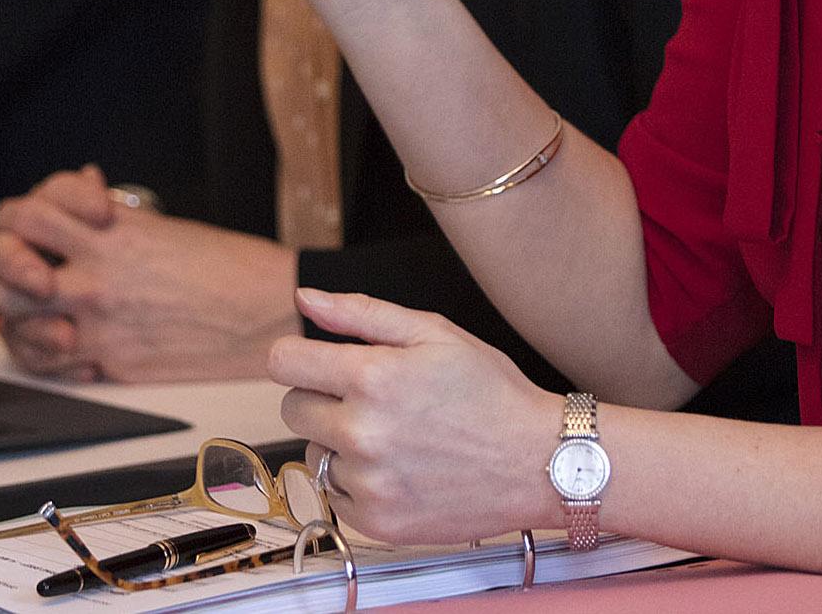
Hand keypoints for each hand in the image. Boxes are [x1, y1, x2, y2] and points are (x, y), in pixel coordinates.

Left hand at [0, 164, 301, 380]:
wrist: (268, 313)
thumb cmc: (230, 267)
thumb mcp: (166, 226)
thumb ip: (115, 216)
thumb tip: (83, 188)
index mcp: (112, 233)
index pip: (26, 211)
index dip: (26, 216)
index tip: (50, 225)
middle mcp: (96, 274)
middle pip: (2, 261)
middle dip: (4, 264)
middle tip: (26, 269)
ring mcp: (98, 321)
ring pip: (10, 314)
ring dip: (14, 310)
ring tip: (36, 308)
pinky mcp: (109, 362)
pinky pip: (43, 362)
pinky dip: (40, 352)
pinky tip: (61, 340)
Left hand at [271, 289, 559, 544]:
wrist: (537, 461)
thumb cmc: (491, 393)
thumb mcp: (435, 333)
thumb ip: (362, 313)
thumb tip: (305, 299)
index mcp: (373, 376)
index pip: (284, 362)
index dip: (299, 357)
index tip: (316, 362)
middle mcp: (362, 432)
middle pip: (292, 408)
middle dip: (322, 397)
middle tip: (373, 399)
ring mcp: (367, 482)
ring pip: (315, 452)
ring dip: (341, 442)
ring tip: (397, 437)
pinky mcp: (375, 521)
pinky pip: (335, 493)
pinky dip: (358, 481)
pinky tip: (400, 468)